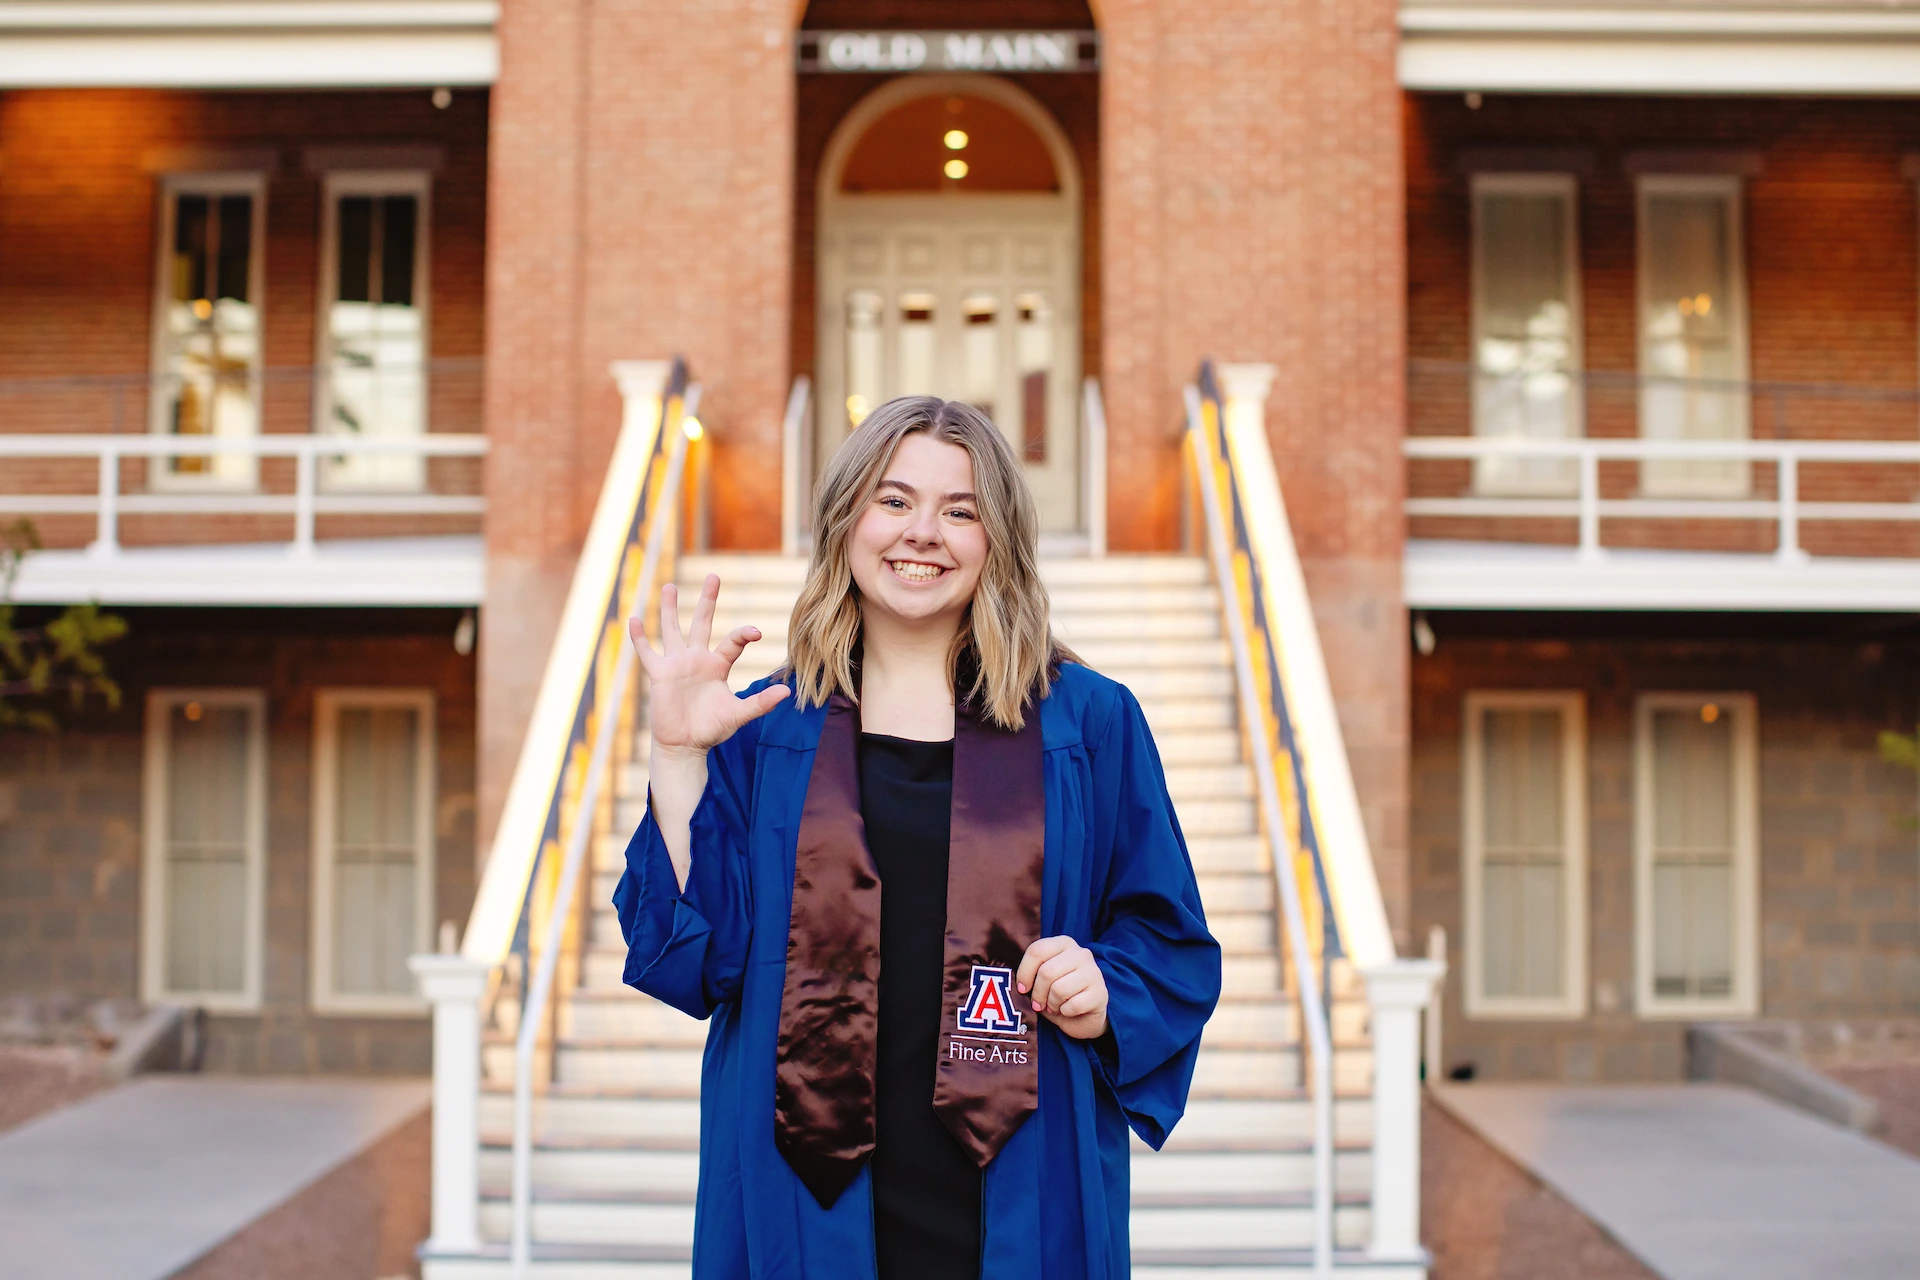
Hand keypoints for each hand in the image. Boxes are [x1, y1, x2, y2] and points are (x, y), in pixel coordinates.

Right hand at [630, 574, 788, 757]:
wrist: (685, 746)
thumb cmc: (712, 729)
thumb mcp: (738, 715)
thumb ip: (760, 703)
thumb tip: (786, 692)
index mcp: (718, 665)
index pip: (733, 641)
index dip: (743, 634)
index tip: (755, 631)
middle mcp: (697, 659)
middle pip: (703, 623)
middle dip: (709, 600)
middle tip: (714, 576)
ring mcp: (677, 665)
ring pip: (672, 630)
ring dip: (671, 608)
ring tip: (670, 586)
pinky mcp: (659, 675)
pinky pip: (647, 652)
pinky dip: (639, 637)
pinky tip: (633, 619)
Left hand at [1016, 936, 1108, 1040]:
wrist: (1084, 1015)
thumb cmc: (1058, 995)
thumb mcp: (1042, 980)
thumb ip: (1032, 975)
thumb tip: (1018, 984)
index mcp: (1064, 943)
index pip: (1037, 950)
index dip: (1024, 972)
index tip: (1022, 988)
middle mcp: (1081, 953)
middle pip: (1047, 972)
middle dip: (1038, 993)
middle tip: (1038, 1003)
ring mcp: (1093, 972)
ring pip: (1059, 989)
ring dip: (1052, 1003)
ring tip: (1054, 1006)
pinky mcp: (1101, 993)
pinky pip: (1073, 1005)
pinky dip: (1065, 1012)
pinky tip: (1068, 1010)